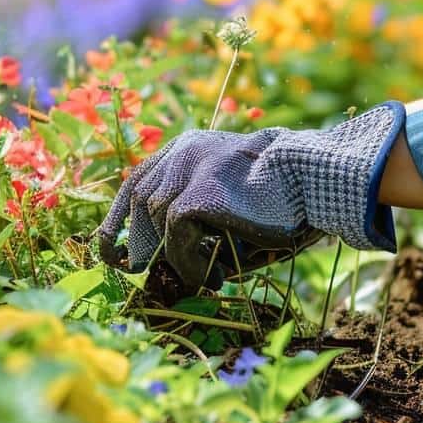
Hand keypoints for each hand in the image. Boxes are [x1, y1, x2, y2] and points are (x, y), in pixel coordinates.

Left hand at [96, 102, 404, 288]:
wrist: (311, 176)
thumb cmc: (287, 189)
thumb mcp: (235, 192)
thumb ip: (202, 213)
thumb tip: (174, 260)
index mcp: (190, 146)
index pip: (139, 179)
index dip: (118, 215)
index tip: (111, 245)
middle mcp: (181, 152)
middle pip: (139, 200)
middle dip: (134, 240)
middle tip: (136, 271)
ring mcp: (186, 171)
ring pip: (158, 222)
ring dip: (175, 256)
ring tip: (202, 275)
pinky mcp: (194, 195)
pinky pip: (176, 239)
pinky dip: (189, 263)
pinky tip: (212, 276)